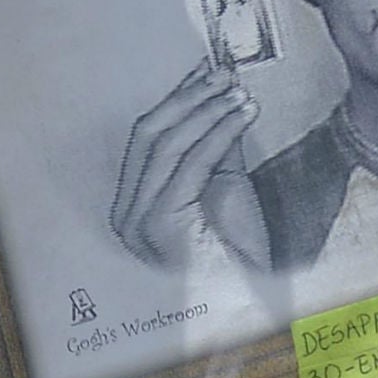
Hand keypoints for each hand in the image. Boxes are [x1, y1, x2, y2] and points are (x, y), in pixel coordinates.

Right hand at [112, 60, 265, 268]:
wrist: (251, 304)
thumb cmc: (240, 259)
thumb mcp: (225, 191)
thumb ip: (218, 150)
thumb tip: (223, 100)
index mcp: (134, 206)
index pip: (148, 138)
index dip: (178, 99)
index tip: (206, 72)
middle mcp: (126, 213)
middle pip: (150, 134)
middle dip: (189, 98)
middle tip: (224, 74)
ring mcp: (138, 220)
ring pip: (167, 144)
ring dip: (207, 110)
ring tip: (239, 91)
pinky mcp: (160, 223)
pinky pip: (191, 163)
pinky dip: (219, 131)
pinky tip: (243, 114)